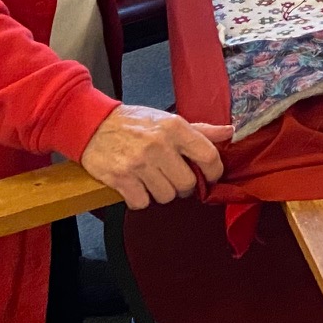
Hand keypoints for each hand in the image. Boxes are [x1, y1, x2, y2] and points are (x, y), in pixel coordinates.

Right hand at [80, 105, 231, 208]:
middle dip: (184, 186)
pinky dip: (140, 199)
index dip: (214, 172)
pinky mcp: (120, 179)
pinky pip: (142, 203)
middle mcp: (159, 145)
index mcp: (175, 128)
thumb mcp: (168, 119)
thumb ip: (200, 130)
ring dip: (162, 193)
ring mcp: (139, 163)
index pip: (208, 156)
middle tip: (174, 178)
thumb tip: (230, 132)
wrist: (92, 124)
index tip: (210, 176)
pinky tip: (136, 186)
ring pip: (166, 196)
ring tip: (153, 180)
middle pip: (187, 183)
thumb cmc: (135, 123)